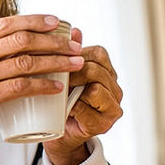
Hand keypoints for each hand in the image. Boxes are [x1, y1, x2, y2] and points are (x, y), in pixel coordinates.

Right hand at [0, 14, 83, 138]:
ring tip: (75, 64)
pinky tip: (56, 88)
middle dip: (53, 41)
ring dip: (56, 62)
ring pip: (26, 62)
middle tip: (74, 44)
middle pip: (22, 40)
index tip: (54, 21)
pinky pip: (20, 88)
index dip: (33, 20)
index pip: (6, 24)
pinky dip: (42, 86)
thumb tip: (3, 53)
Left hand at [43, 29, 123, 164]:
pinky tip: (64, 107)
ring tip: (57, 90)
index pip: (97, 53)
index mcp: (107, 71)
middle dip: (72, 71)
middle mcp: (115, 87)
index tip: (53, 59)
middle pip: (96, 69)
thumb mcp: (61, 74)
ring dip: (74, 88)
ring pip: (96, 87)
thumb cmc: (59, 101)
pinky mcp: (105, 124)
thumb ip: (67, 53)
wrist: (58, 136)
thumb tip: (73, 29)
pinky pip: (90, 109)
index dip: (75, 54)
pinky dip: (76, 106)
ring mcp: (113, 106)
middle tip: (50, 75)